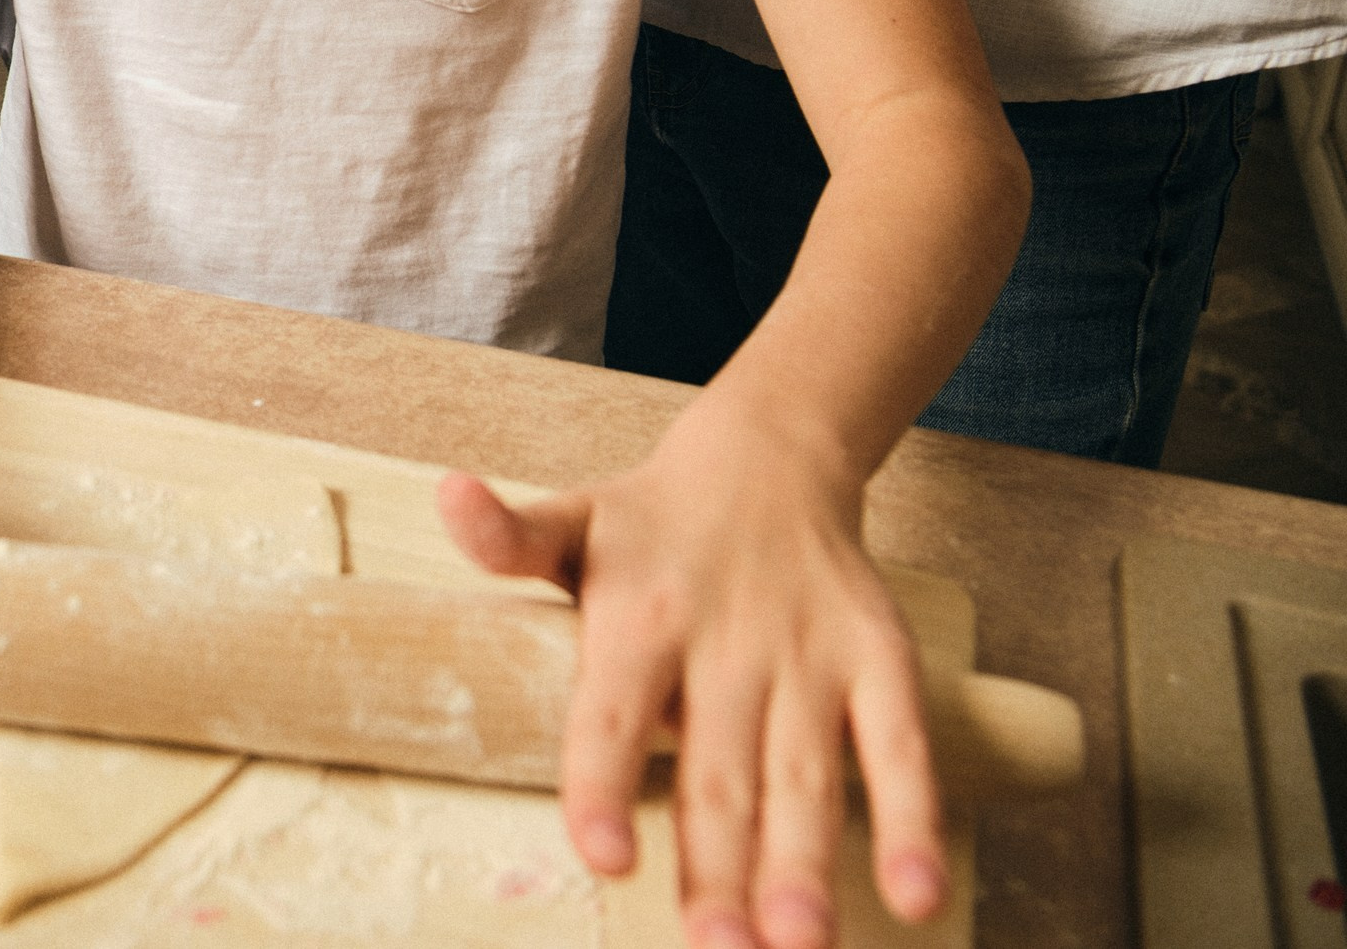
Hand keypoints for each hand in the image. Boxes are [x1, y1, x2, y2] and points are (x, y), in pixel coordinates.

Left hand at [436, 399, 944, 948]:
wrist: (768, 460)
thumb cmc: (648, 524)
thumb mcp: (570, 521)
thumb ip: (507, 536)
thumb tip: (445, 496)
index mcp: (638, 617)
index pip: (611, 712)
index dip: (605, 782)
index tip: (606, 857)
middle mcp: (725, 643)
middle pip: (718, 771)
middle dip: (720, 867)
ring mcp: (808, 657)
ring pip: (805, 775)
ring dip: (805, 863)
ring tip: (799, 943)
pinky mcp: (879, 662)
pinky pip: (899, 747)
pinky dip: (912, 818)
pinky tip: (915, 899)